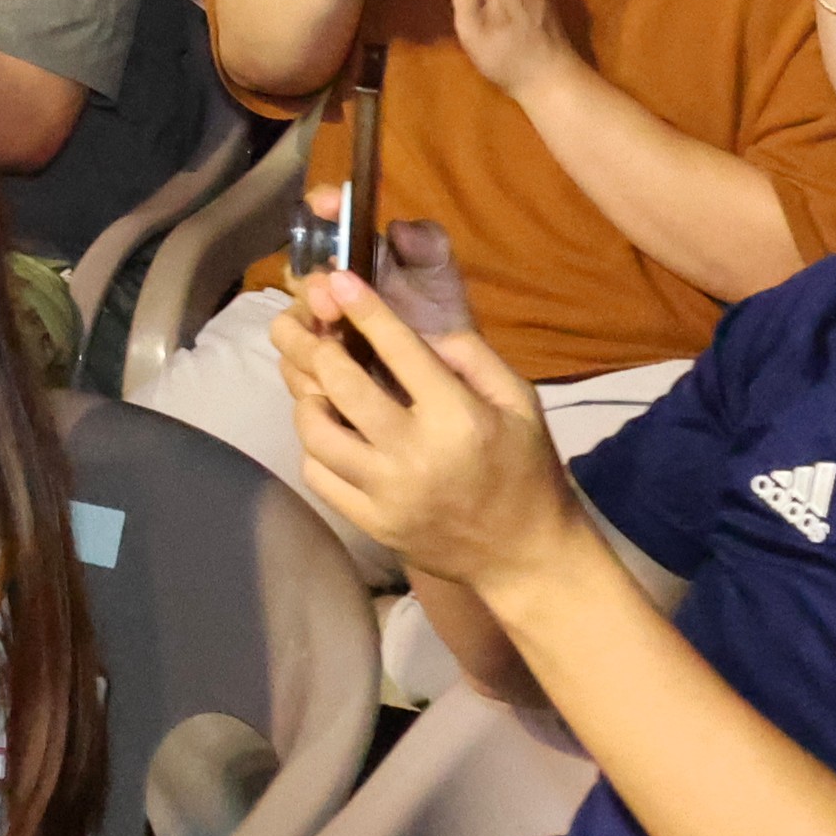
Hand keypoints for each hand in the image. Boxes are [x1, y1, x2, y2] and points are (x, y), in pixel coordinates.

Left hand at [272, 275, 580, 588]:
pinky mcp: (372, 524)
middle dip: (319, 346)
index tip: (339, 279)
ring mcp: (388, 493)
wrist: (527, 556)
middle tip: (315, 330)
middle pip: (341, 384)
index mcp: (457, 417)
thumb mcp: (520, 402)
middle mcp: (416, 453)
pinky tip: (328, 432)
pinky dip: (313, 447)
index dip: (364, 308)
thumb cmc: (527, 469)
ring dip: (307, 398)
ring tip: (317, 384)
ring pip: (317, 432)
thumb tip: (418, 331)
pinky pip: (319, 476)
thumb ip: (473, 357)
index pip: (398, 348)